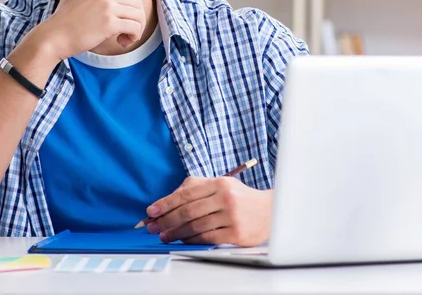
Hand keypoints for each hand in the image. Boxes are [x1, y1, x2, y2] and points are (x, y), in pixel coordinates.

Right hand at [42, 0, 158, 59]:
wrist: (54, 36)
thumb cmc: (62, 17)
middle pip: (136, 4)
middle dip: (136, 19)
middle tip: (126, 32)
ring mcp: (108, 7)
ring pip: (138, 16)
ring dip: (136, 30)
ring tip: (124, 38)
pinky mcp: (110, 23)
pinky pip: (134, 28)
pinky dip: (133, 37)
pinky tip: (122, 42)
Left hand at [145, 177, 272, 246]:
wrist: (270, 211)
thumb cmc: (239, 197)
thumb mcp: (221, 184)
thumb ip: (197, 187)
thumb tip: (169, 200)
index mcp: (219, 183)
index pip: (186, 193)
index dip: (166, 203)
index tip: (151, 211)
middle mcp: (225, 198)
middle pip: (188, 210)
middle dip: (167, 220)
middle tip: (153, 226)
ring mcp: (231, 216)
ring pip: (196, 226)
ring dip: (176, 232)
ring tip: (165, 235)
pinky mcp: (236, 233)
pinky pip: (207, 238)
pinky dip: (191, 240)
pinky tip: (182, 240)